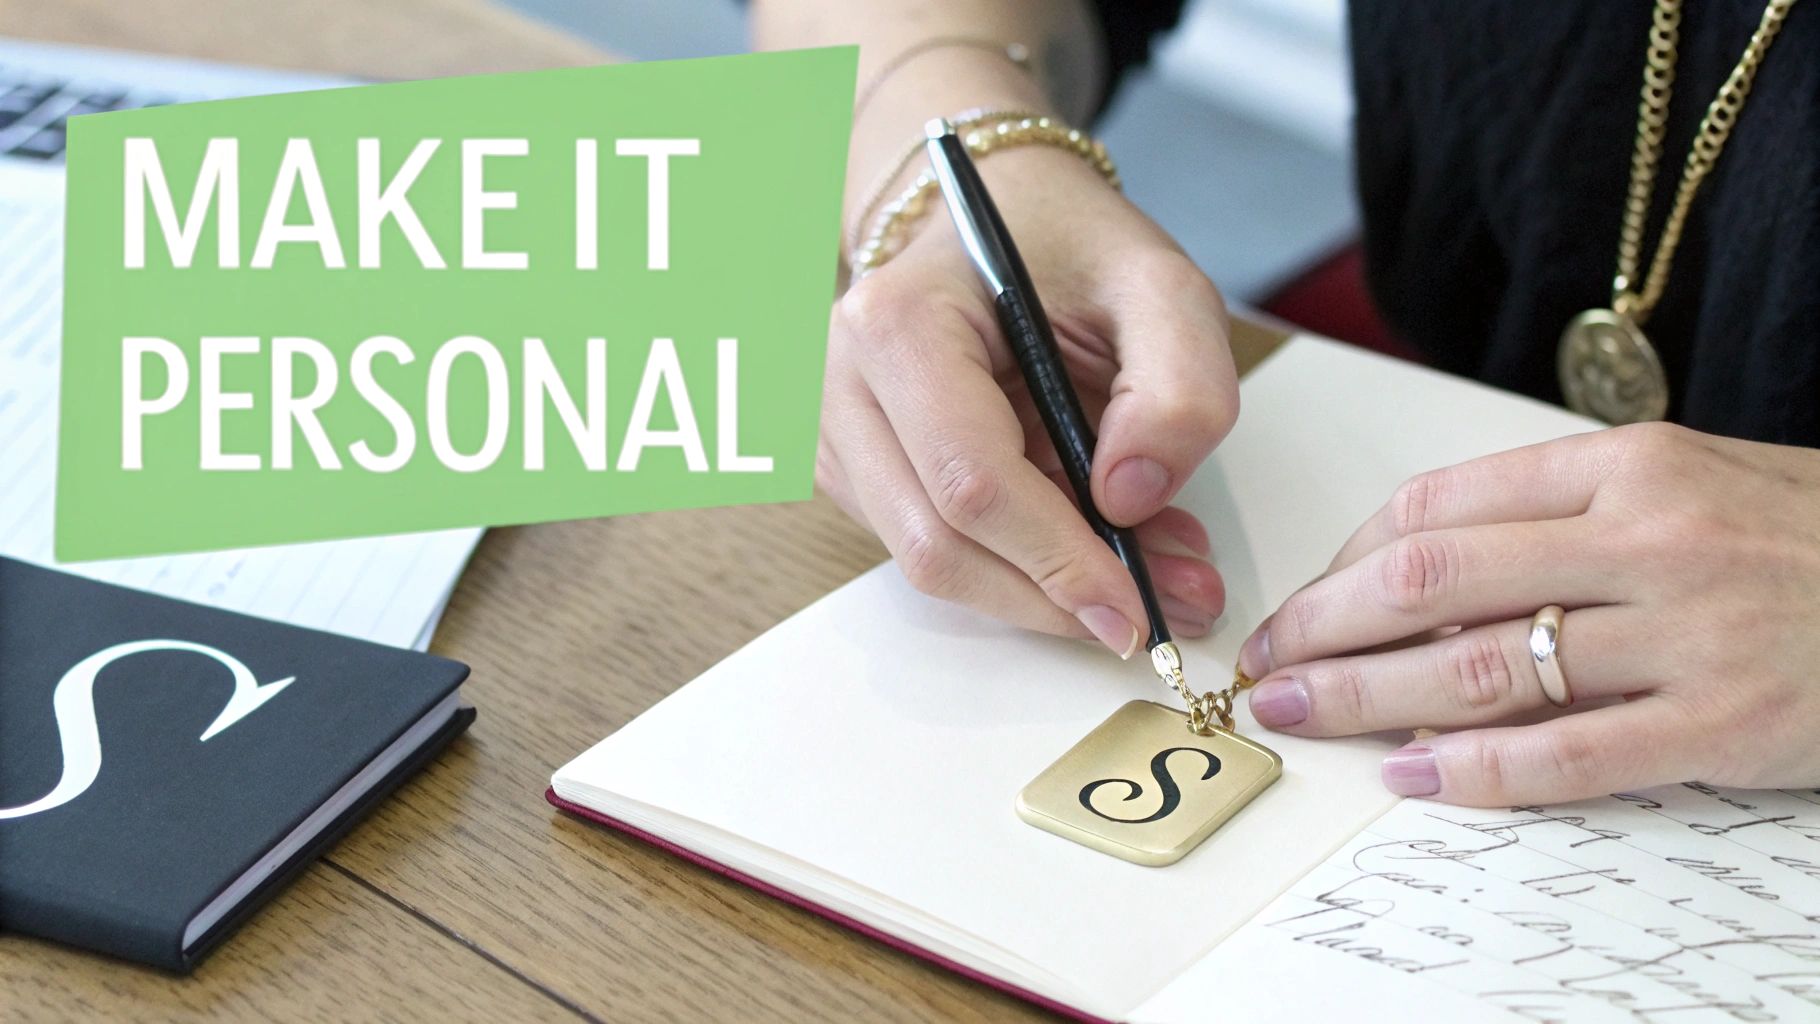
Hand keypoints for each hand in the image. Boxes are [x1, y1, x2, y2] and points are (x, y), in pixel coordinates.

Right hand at [819, 145, 1237, 654]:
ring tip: (1148, 563)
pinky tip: (1089, 533)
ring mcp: (835, 432)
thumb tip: (1130, 499)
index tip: (1135, 607)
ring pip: (930, 561)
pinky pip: (932, 544)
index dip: (1057, 562)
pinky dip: (1018, 562)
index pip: (971, 482)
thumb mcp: (1158, 284)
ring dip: (1042, 588)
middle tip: (1159, 607)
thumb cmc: (1066, 244)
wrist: (994, 215)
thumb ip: (1178, 385)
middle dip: (1053, 595)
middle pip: (937, 545)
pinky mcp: (852, 469)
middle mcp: (842, 383)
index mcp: (898, 323)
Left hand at [1240, 422, 1819, 804]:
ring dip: (1366, 697)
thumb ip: (1568, 507)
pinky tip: (1415, 776)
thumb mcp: (1695, 478)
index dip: (1348, 557)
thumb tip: (1428, 561)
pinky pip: (1567, 754)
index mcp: (1629, 464)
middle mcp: (1647, 538)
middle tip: (1266, 663)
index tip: (1308, 597)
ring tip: (1299, 716)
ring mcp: (1687, 634)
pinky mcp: (1725, 726)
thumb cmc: (1812, 535)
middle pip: (1432, 580)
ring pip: (1480, 665)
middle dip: (1325, 626)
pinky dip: (1476, 770)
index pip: (1441, 503)